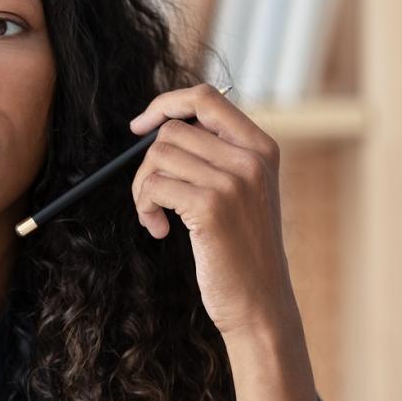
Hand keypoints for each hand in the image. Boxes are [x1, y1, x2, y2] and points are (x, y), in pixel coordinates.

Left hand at [129, 84, 291, 336]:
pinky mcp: (210, 208)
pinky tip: (158, 230)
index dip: (165, 105)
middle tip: (151, 197)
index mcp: (261, 148)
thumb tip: (158, 127)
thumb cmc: (240, 250)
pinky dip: (144, 208)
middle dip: (147, 163)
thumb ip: (216, 156)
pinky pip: (154, 186)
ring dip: (143, 189)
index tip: (140, 127)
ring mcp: (233, 182)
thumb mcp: (242, 193)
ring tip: (155, 217)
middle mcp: (250, 159)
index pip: (206, 98)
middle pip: (171, 131)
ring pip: (158, 157)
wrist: (259, 302)